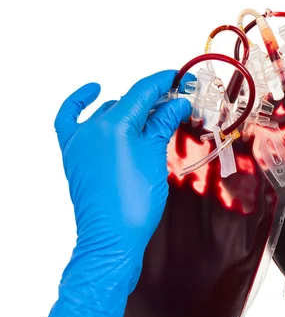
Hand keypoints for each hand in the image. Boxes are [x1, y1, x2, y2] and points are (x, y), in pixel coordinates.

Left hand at [37, 71, 192, 316]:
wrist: (111, 238)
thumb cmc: (136, 203)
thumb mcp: (156, 158)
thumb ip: (164, 124)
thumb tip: (178, 103)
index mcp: (115, 125)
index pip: (143, 90)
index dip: (166, 81)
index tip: (182, 79)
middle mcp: (93, 127)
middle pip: (129, 100)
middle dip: (155, 97)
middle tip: (179, 100)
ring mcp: (80, 139)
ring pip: (108, 109)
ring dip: (132, 107)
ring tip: (154, 114)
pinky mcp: (73, 153)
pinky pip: (70, 117)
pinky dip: (81, 102)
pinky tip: (94, 92)